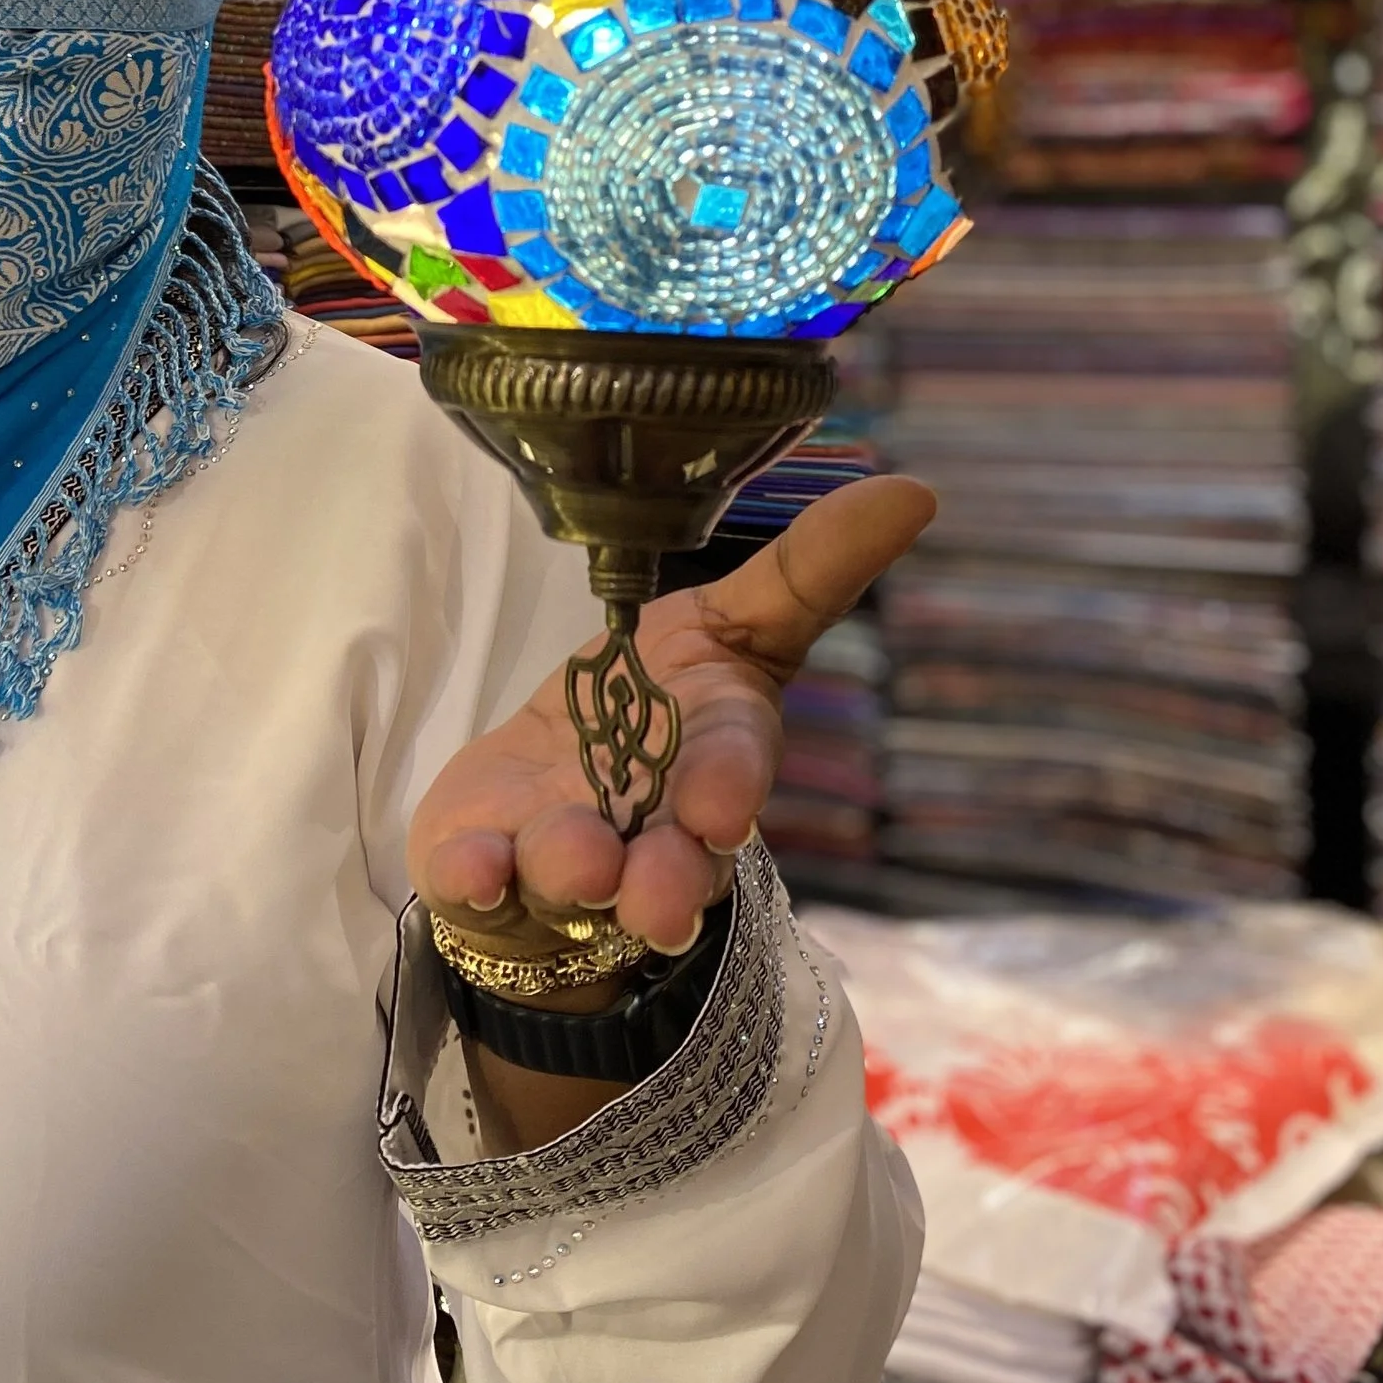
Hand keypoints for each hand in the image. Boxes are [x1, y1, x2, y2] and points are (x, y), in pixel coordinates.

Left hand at [408, 478, 935, 952]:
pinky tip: (467, 870)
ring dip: (568, 869)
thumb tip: (916, 490)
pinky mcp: (486, 874)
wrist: (548, 800)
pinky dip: (472, 878)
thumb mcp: (729, 629)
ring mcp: (560, 863)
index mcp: (708, 768)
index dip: (727, 791)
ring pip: (570, 877)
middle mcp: (643, 834)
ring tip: (573, 861)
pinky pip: (477, 885)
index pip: (729, 777)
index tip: (720, 811)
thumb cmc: (648, 711)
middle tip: (653, 892)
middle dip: (661, 879)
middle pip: (663, 865)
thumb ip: (808, 571)